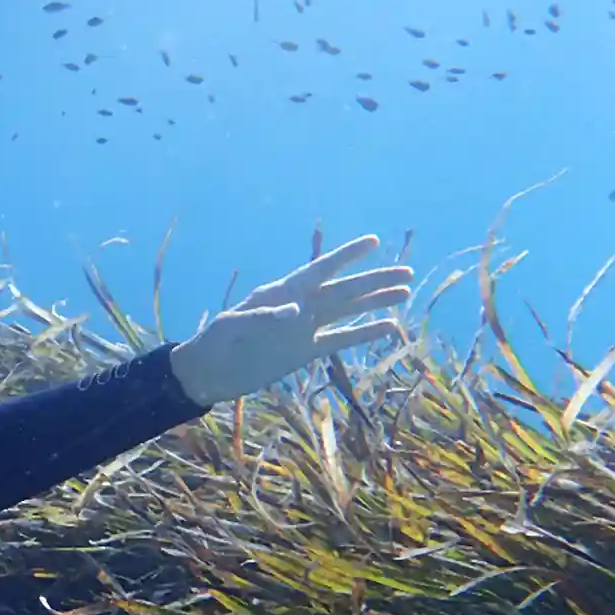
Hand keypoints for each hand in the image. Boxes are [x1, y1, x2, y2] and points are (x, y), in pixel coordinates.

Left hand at [170, 235, 410, 407]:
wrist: (208, 373)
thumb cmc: (214, 341)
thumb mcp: (232, 325)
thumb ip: (263, 316)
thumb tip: (297, 313)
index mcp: (281, 292)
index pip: (320, 269)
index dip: (346, 256)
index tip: (373, 241)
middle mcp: (299, 306)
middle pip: (343, 290)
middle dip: (374, 280)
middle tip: (406, 272)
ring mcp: (304, 329)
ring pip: (348, 311)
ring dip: (375, 303)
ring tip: (405, 294)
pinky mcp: (305, 352)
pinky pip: (340, 340)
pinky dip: (364, 334)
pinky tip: (389, 328)